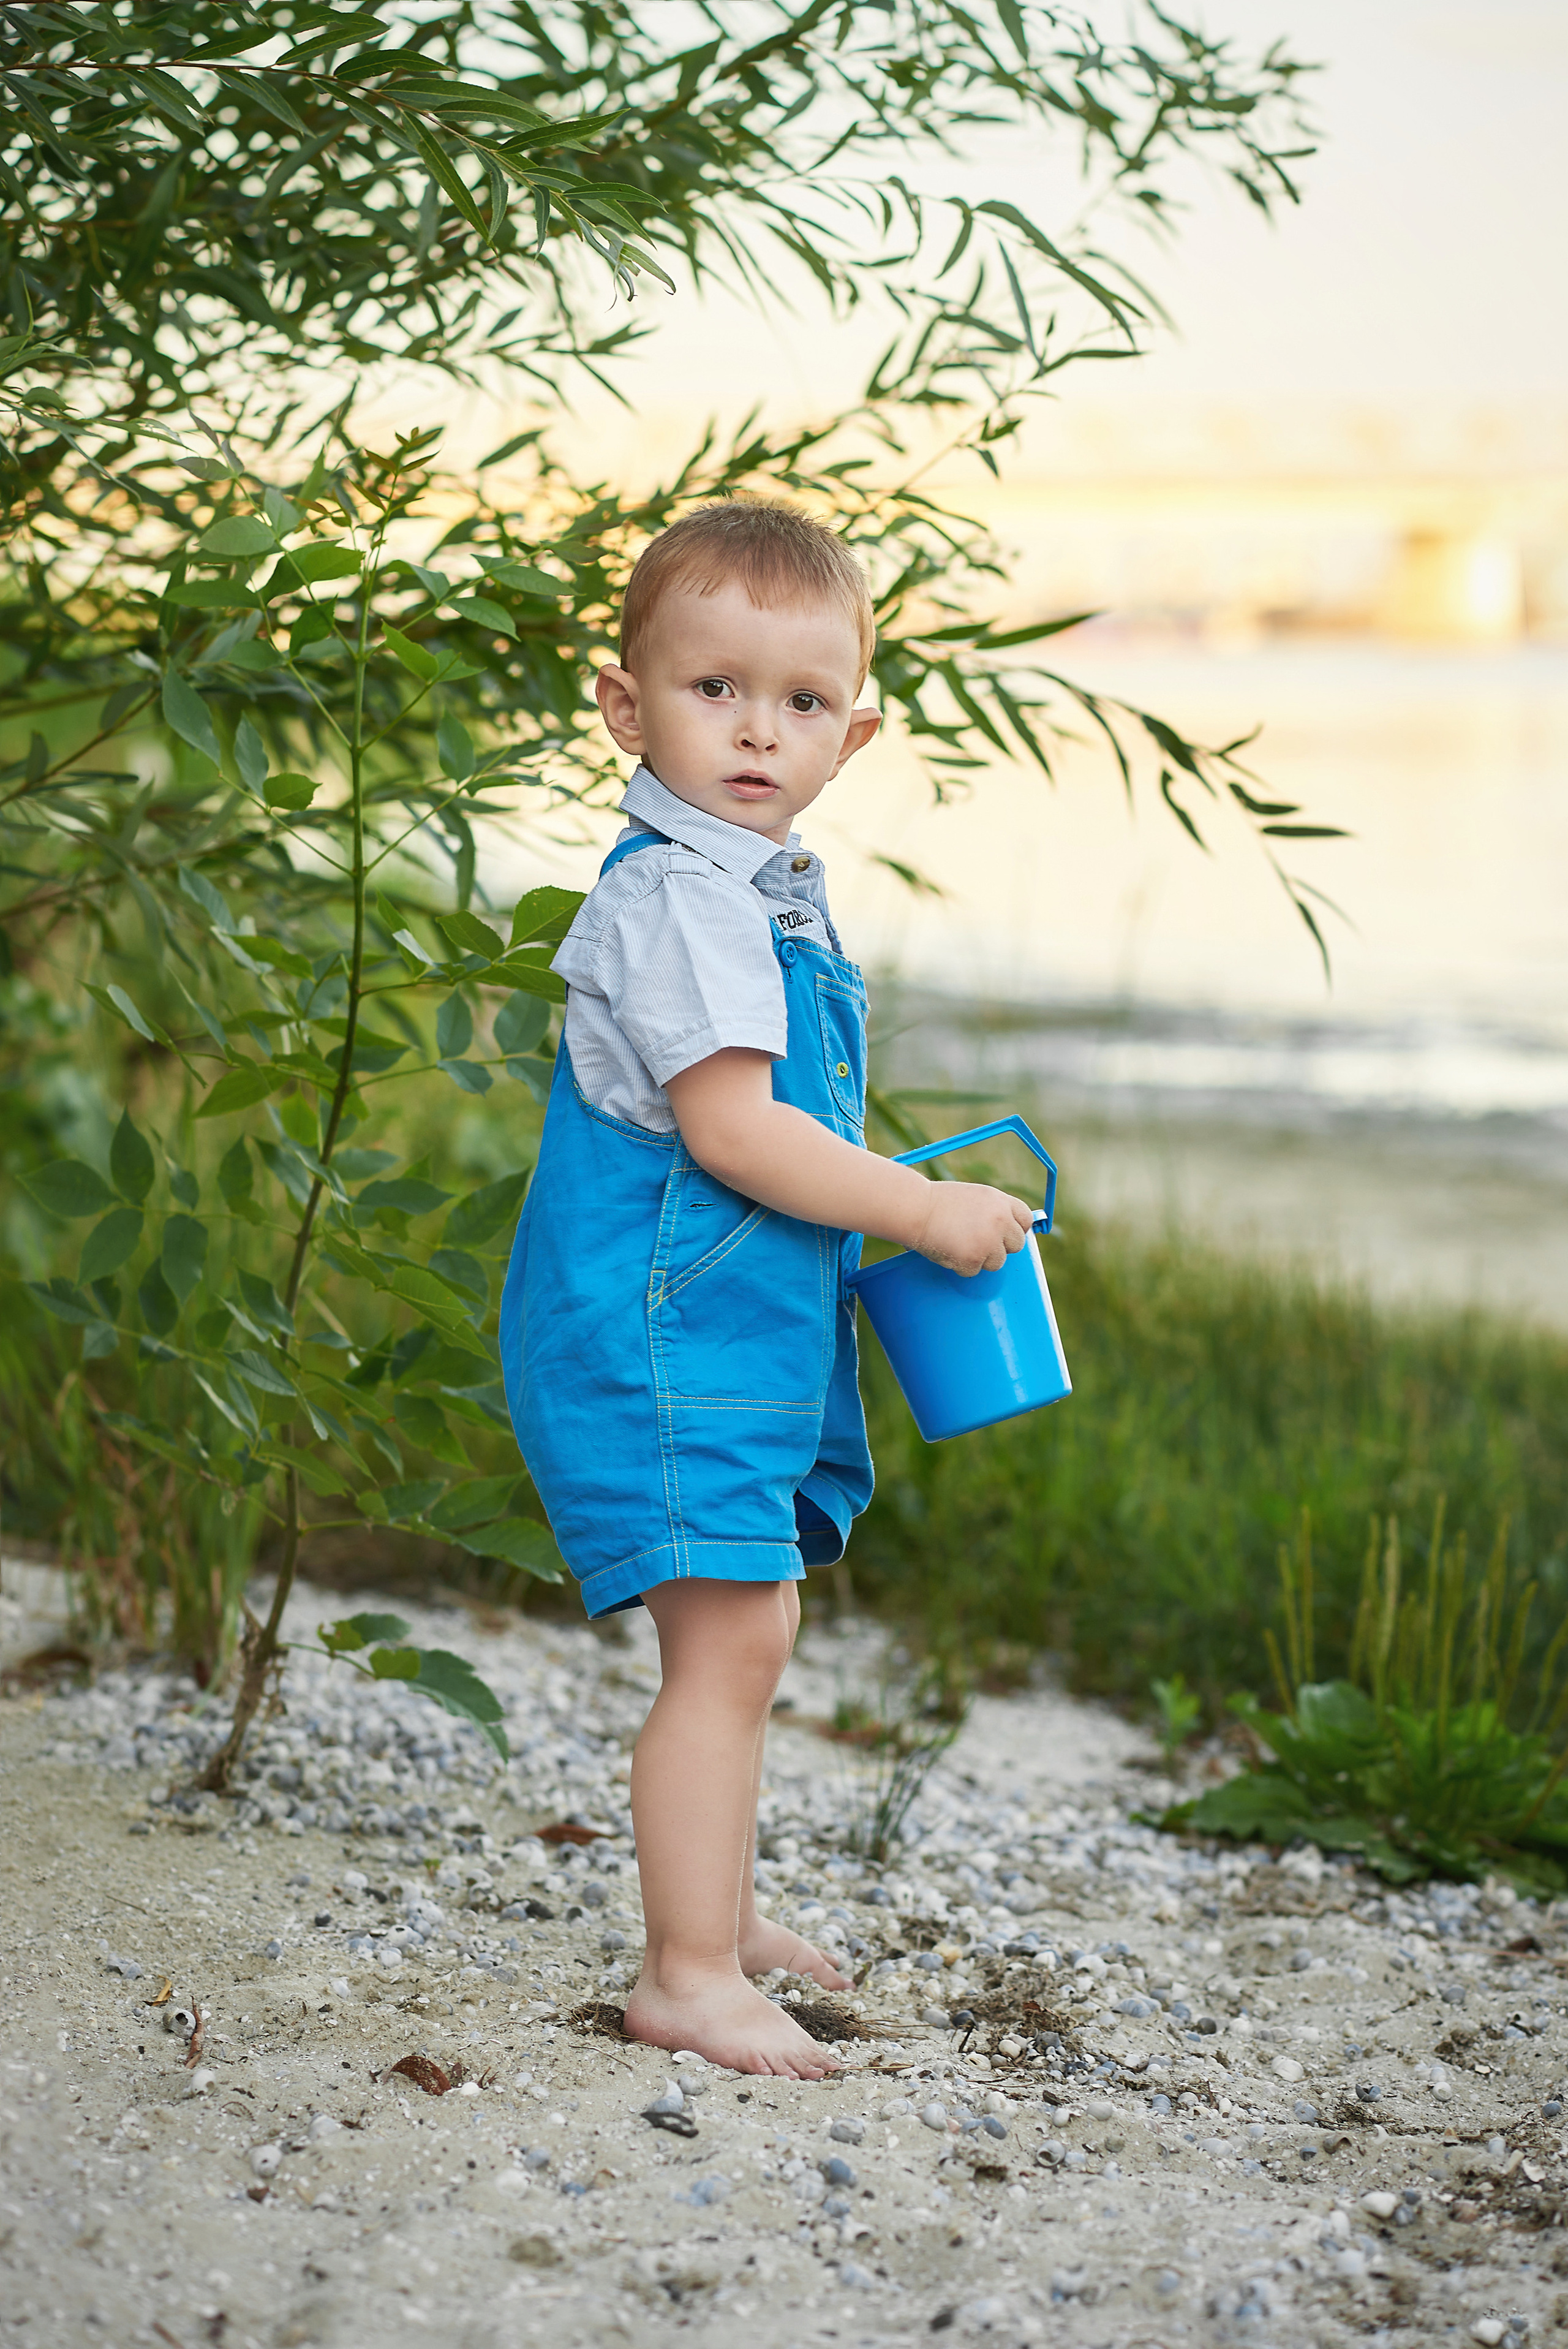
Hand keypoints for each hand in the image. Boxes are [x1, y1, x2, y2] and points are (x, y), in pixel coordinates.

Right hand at [910, 1181, 1034, 1275]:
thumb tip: (1009, 1231)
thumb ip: (995, 1211)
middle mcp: (1001, 1221)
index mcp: (1001, 1202)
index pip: (1025, 1220)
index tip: (1004, 1234)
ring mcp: (989, 1241)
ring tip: (959, 1243)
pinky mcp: (974, 1259)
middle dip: (1000, 1247)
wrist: (916, 1208)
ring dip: (981, 1258)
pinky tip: (948, 1249)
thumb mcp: (975, 1197)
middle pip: (1017, 1244)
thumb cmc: (939, 1202)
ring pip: (997, 1262)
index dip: (1015, 1229)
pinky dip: (961, 1265)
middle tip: (979, 1241)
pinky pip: (974, 1271)